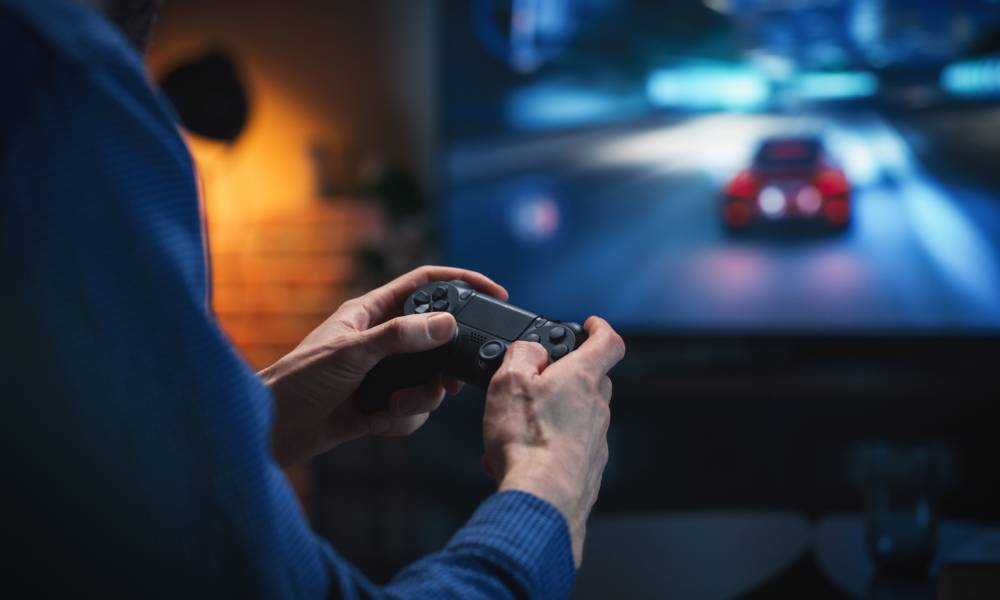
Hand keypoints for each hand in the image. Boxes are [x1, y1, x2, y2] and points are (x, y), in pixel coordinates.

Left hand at [260, 266, 507, 465]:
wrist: (272, 431)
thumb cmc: (298, 380)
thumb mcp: (351, 352)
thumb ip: (400, 337)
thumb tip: (446, 324)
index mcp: (371, 312)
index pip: (426, 285)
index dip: (462, 283)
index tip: (495, 293)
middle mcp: (382, 340)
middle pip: (437, 340)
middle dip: (446, 365)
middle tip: (448, 381)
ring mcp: (384, 374)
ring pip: (430, 381)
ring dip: (420, 400)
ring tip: (393, 408)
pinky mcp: (381, 406)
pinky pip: (413, 411)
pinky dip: (401, 421)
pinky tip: (377, 423)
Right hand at [482, 317, 624, 567]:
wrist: (542, 501)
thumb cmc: (527, 441)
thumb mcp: (509, 382)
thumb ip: (522, 355)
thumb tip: (531, 350)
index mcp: (582, 378)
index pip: (608, 342)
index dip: (600, 328)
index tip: (589, 325)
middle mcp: (597, 408)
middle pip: (592, 380)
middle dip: (567, 376)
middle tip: (536, 381)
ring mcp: (596, 441)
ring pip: (577, 417)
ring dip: (550, 417)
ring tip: (512, 431)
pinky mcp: (589, 469)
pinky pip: (569, 448)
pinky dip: (547, 447)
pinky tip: (518, 459)